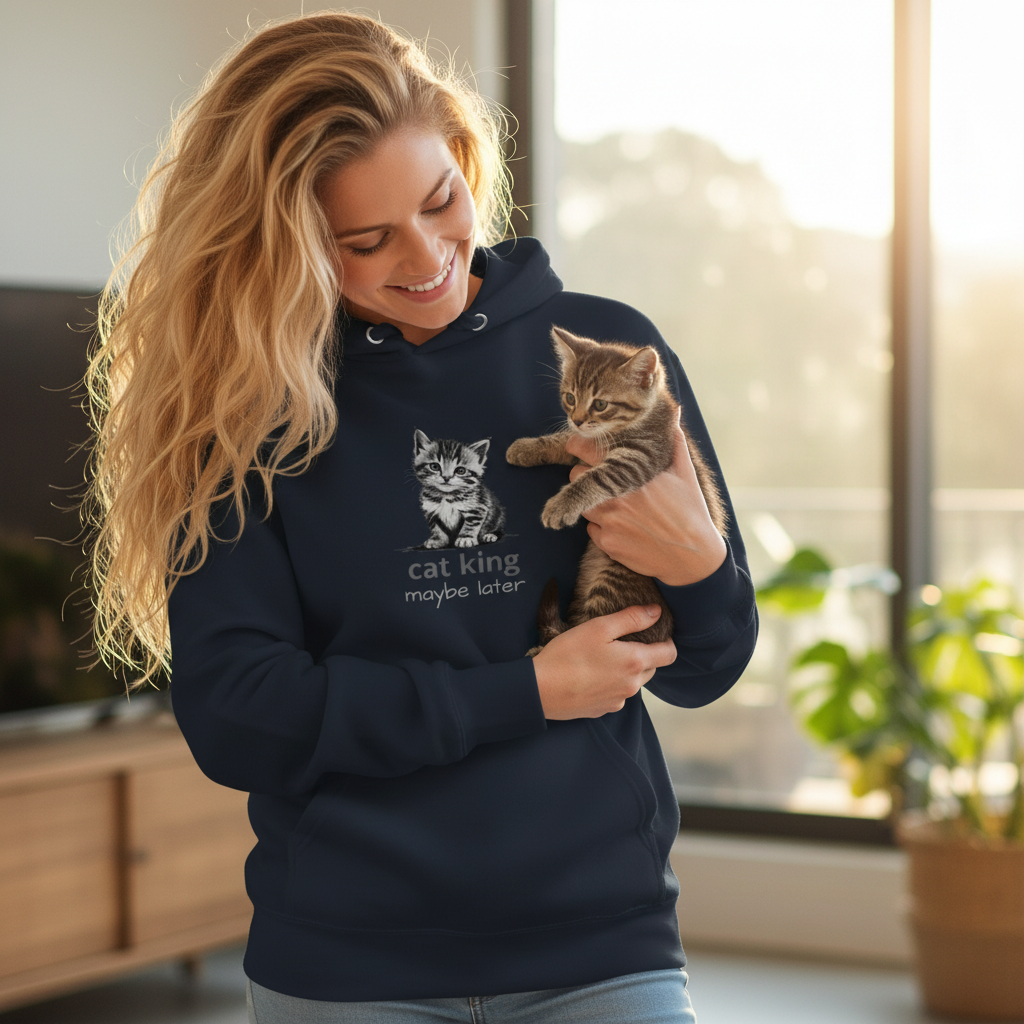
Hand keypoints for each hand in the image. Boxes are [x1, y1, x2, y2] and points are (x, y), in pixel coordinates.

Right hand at [532, 605, 676, 718]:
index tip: (654, 632)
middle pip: (652, 668)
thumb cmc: (568, 655)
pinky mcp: (603, 710)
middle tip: (621, 642)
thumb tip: (656, 612)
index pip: (670, 654)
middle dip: (643, 654)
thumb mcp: (599, 627)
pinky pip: (616, 694)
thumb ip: (631, 618)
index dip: (666, 641)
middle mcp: (632, 685)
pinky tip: (591, 675)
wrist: (541, 690)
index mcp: (635, 662)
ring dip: (626, 670)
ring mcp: (618, 700)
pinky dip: (610, 684)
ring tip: (602, 658)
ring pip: (633, 682)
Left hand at [564, 428, 725, 586]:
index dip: (579, 447)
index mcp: (631, 473)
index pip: (586, 450)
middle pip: (576, 475)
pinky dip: (602, 528)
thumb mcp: (685, 472)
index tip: (580, 448)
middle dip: (586, 475)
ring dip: (593, 502)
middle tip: (605, 480)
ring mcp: (609, 521)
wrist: (694, 557)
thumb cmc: (691, 511)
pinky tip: (624, 527)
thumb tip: (676, 413)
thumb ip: (674, 441)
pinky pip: (591, 530)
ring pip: (582, 503)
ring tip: (618, 505)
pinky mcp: (608, 544)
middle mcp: (616, 496)